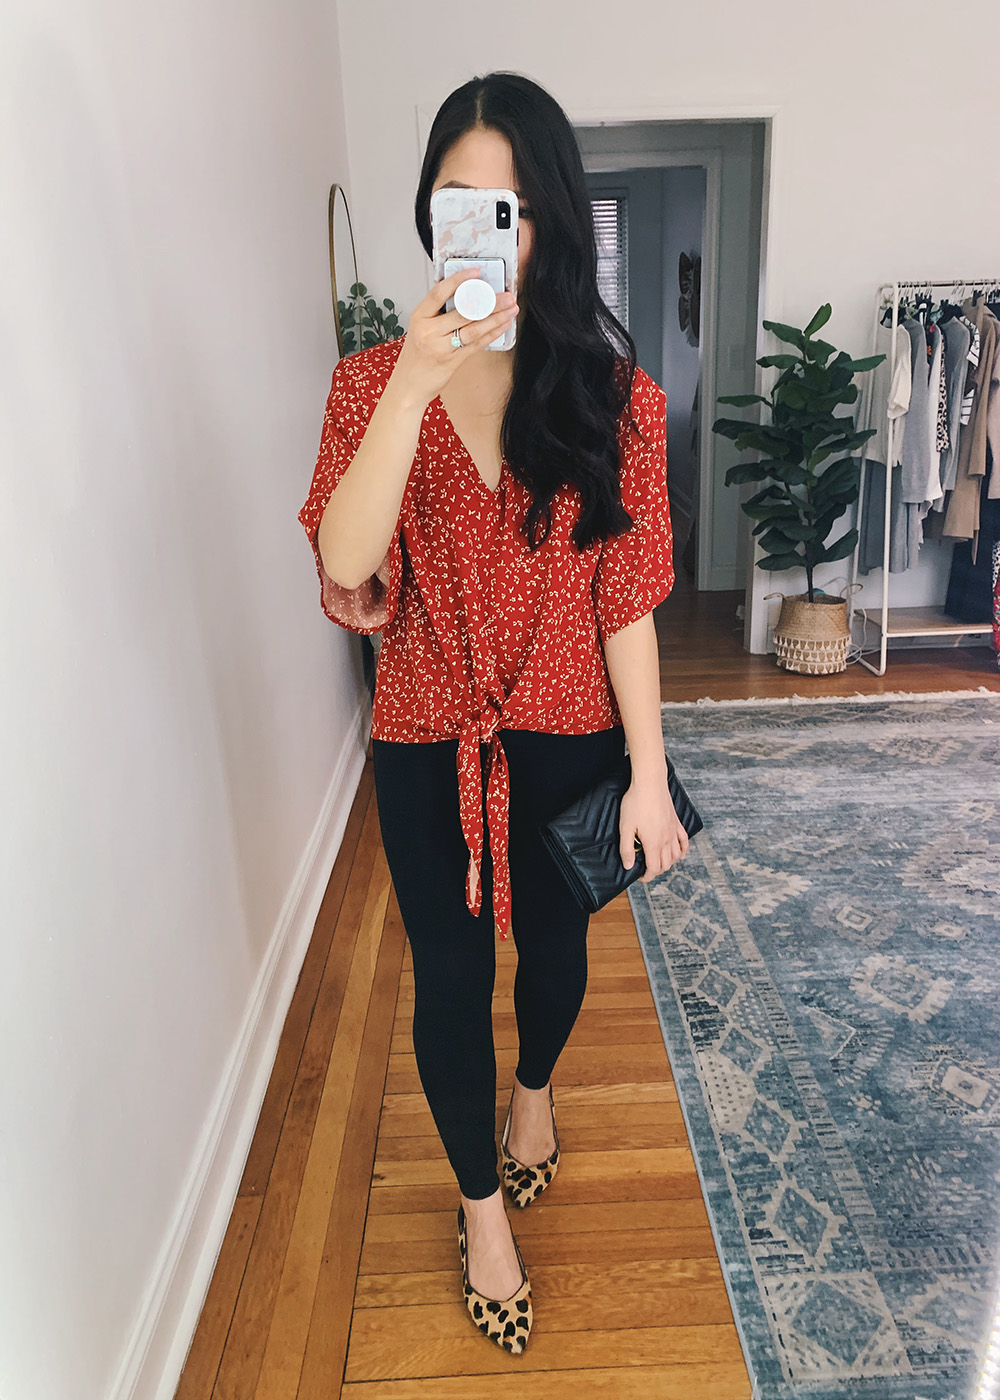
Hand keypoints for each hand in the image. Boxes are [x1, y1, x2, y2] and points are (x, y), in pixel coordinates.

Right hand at [392, 267, 517, 406]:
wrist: (408, 385)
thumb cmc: (416, 355)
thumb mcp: (420, 327)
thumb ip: (438, 312)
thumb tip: (465, 293)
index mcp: (419, 317)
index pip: (438, 293)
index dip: (458, 281)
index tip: (476, 272)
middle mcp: (429, 331)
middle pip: (463, 312)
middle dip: (489, 302)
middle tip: (507, 295)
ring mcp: (441, 347)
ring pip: (473, 329)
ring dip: (495, 318)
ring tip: (511, 309)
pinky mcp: (452, 361)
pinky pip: (476, 345)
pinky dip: (491, 334)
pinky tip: (503, 326)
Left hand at [618, 774, 688, 881]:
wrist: (649, 783)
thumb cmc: (636, 803)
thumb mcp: (625, 827)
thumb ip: (626, 849)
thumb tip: (629, 866)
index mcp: (653, 843)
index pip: (653, 868)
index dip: (647, 877)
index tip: (640, 876)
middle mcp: (666, 840)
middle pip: (665, 864)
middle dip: (656, 871)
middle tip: (645, 869)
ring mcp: (673, 831)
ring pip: (676, 856)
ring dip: (669, 863)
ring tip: (659, 863)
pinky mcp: (676, 823)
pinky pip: (684, 841)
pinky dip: (683, 851)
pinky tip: (679, 854)